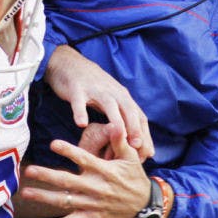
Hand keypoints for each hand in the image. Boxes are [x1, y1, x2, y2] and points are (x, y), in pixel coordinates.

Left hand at [20, 123, 150, 217]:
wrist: (145, 206)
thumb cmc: (135, 177)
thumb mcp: (131, 157)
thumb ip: (120, 141)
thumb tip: (116, 123)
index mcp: (104, 171)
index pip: (84, 159)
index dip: (68, 151)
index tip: (53, 144)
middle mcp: (95, 188)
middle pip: (67, 181)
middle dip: (47, 176)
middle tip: (29, 170)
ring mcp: (91, 204)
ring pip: (65, 201)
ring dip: (45, 197)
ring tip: (27, 193)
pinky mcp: (91, 217)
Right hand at [44, 45, 153, 160]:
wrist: (70, 64)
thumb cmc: (93, 88)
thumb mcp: (112, 100)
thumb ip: (123, 117)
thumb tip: (137, 143)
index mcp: (123, 97)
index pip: (139, 116)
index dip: (144, 134)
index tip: (148, 153)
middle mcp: (113, 92)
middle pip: (128, 110)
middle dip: (135, 128)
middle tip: (138, 147)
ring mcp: (95, 89)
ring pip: (108, 106)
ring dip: (115, 121)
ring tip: (119, 137)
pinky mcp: (77, 88)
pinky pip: (79, 101)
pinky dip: (80, 111)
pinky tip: (81, 123)